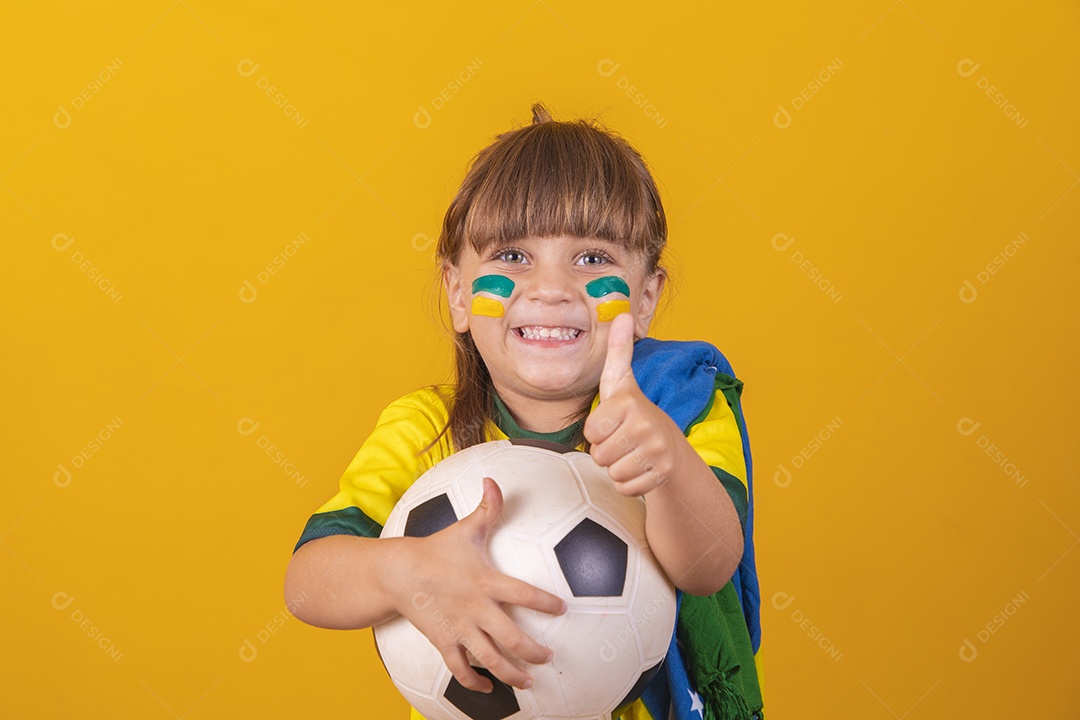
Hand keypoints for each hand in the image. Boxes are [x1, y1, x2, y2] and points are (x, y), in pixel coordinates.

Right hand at [388, 477, 566, 692]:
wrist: (397, 572)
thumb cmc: (437, 549)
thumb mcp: (465, 528)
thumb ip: (487, 508)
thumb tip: (494, 479)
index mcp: (485, 581)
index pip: (523, 593)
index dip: (545, 602)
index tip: (563, 608)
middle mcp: (475, 608)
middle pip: (510, 636)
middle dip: (532, 651)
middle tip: (548, 657)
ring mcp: (458, 628)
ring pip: (489, 658)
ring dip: (511, 673)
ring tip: (529, 682)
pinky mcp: (443, 641)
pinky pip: (460, 669)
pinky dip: (474, 683)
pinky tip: (489, 689)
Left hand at [584, 313, 684, 495]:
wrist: (669, 445)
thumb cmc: (634, 413)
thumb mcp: (621, 383)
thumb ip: (618, 352)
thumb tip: (622, 313)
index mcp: (630, 403)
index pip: (591, 430)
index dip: (596, 430)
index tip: (612, 422)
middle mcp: (646, 425)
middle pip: (599, 454)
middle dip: (605, 451)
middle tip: (621, 439)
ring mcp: (656, 451)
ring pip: (612, 472)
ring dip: (616, 467)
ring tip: (630, 452)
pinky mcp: (662, 475)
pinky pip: (625, 487)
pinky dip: (628, 483)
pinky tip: (640, 467)